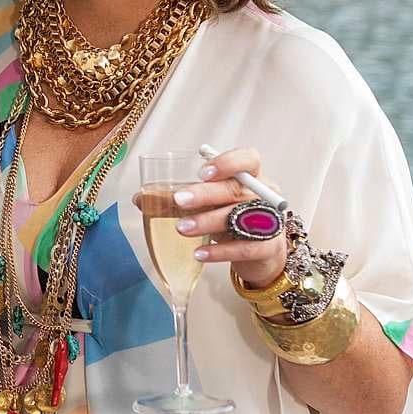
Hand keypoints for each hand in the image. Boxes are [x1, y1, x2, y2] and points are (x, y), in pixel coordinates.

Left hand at [134, 147, 286, 289]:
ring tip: (182, 228)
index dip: (228, 162)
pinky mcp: (269, 247)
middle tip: (178, 201)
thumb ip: (181, 199)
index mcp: (252, 177)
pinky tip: (199, 253)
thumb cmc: (233, 220)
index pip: (249, 159)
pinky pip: (245, 247)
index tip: (203, 171)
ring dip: (207, 222)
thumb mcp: (212, 205)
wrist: (262, 254)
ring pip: (239, 218)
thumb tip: (141, 198)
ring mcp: (270, 220)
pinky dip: (220, 251)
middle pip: (235, 190)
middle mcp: (264, 195)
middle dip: (205, 194)